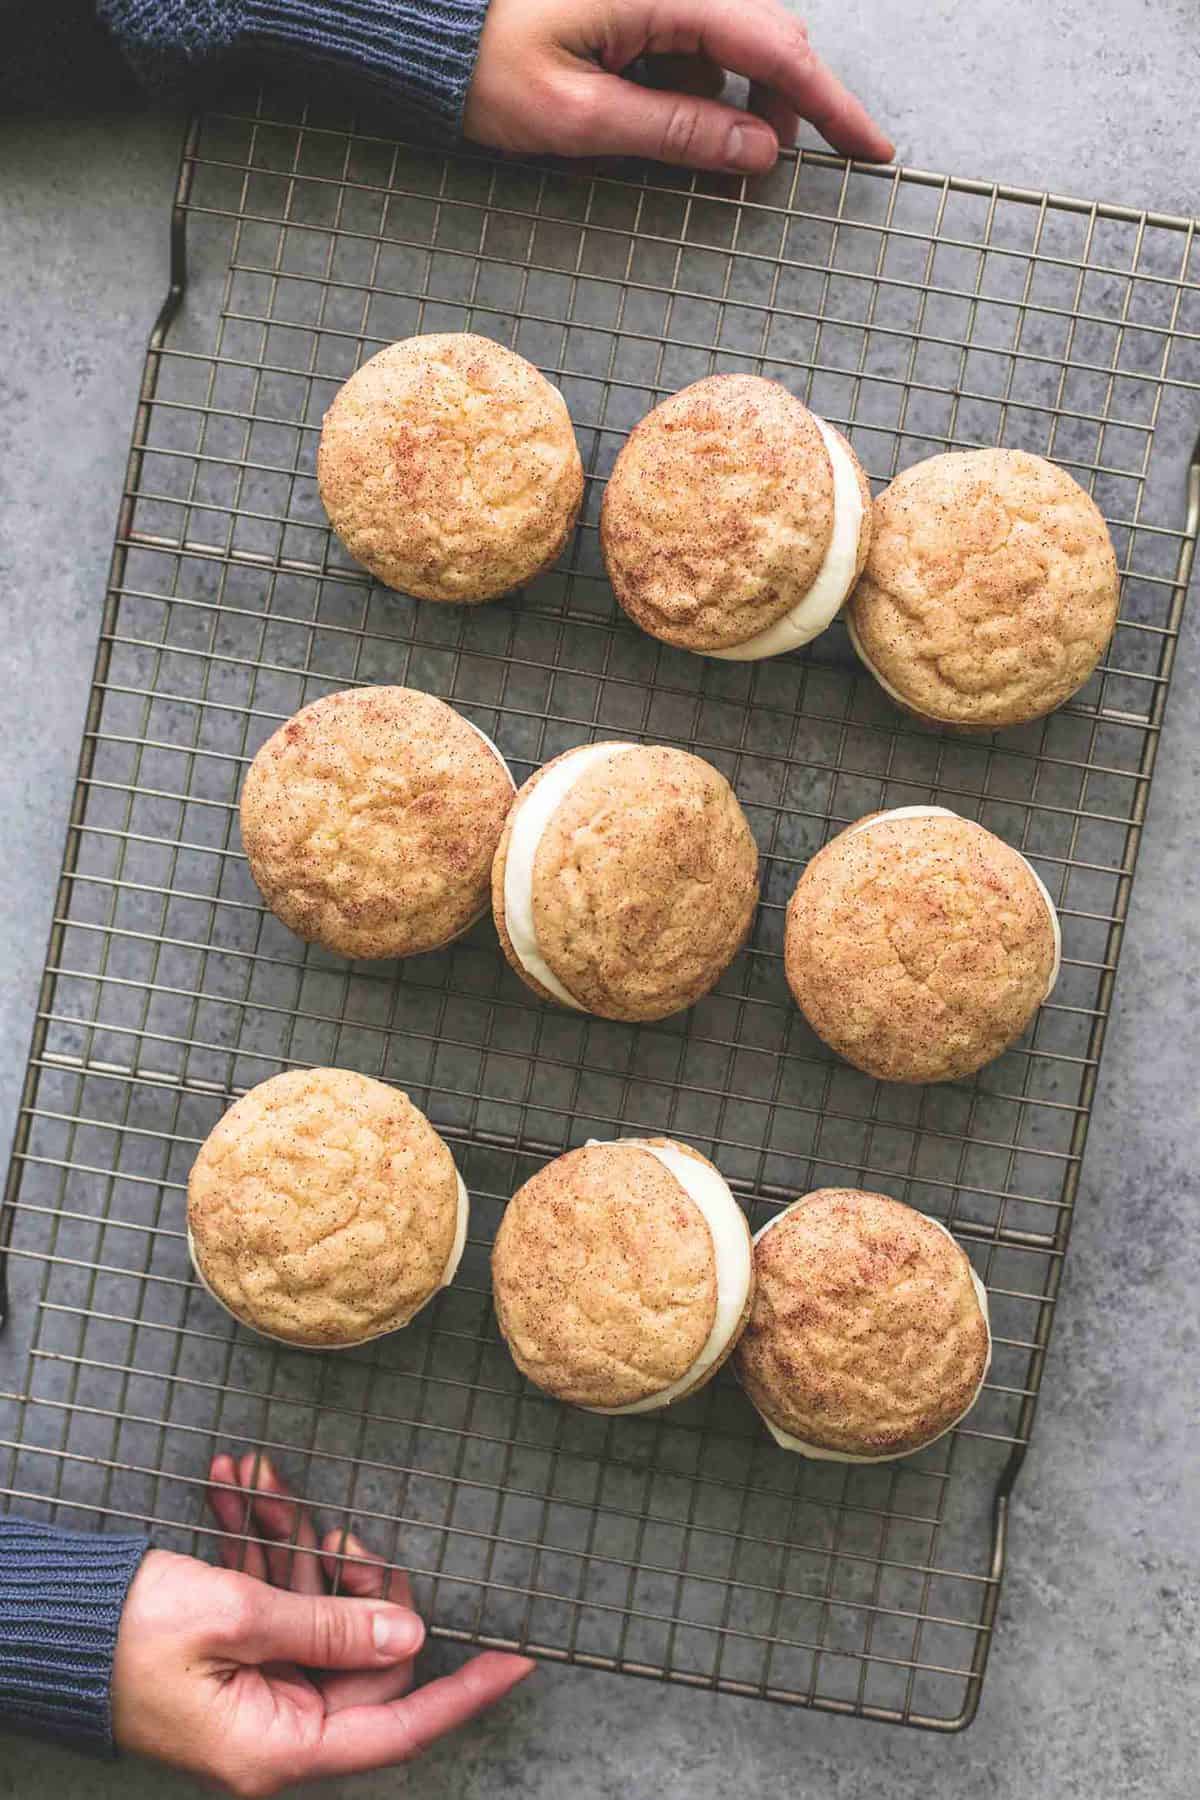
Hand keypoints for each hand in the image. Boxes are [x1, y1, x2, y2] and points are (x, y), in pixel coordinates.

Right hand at [111, 1453, 533, 1796]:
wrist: (36, 1622)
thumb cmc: (122, 1633)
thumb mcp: (235, 1616)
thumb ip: (329, 1627)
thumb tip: (409, 1637)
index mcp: (278, 1743)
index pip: (397, 1725)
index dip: (461, 1691)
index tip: (518, 1658)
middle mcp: (271, 1725)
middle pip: (356, 1648)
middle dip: (346, 1573)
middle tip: (334, 1525)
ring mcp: (249, 1688)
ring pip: (306, 1609)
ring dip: (284, 1539)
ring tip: (254, 1479)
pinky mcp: (226, 1654)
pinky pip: (265, 1599)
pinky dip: (252, 1544)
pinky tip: (232, 1487)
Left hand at [463, 0, 891, 172]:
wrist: (419, 27)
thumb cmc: (481, 65)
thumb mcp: (577, 117)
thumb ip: (674, 133)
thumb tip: (759, 153)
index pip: (774, 47)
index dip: (829, 103)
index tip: (871, 148)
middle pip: (766, 36)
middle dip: (783, 106)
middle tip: (768, 170)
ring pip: (734, 40)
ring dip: (736, 100)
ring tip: (704, 153)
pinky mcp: (638, 2)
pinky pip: (693, 40)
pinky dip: (696, 86)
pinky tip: (660, 116)